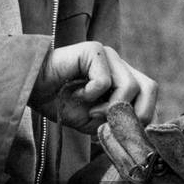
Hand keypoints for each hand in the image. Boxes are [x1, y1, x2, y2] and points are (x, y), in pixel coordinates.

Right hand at [28, 42, 157, 134]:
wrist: (33, 89)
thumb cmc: (62, 104)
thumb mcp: (96, 122)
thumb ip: (118, 123)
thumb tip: (139, 131)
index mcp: (124, 79)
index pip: (150, 97)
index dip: (142, 118)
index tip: (121, 134)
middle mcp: (120, 64)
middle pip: (150, 88)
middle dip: (135, 114)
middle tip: (110, 124)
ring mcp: (108, 55)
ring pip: (129, 87)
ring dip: (109, 107)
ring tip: (89, 108)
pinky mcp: (94, 49)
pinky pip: (105, 81)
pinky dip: (90, 95)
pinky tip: (75, 93)